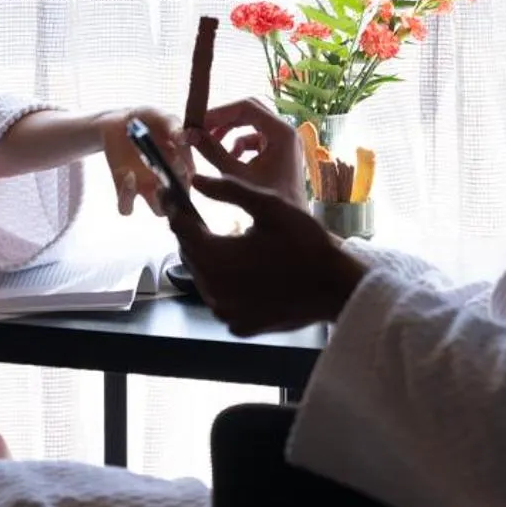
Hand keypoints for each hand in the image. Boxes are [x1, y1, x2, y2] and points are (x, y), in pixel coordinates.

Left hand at [101, 108, 190, 215]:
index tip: (180, 166)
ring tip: (153, 183)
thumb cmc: (147, 119)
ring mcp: (146, 188)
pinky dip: (127, 197)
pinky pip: (126, 207)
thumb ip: (173, 126)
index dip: (187, 178)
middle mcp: (168, 181)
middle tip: (169, 177)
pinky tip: (128, 175)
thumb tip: (184, 138)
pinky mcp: (124, 190)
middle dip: (179, 194)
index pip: (192, 181)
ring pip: (159, 211)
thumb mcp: (161, 117)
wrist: (119, 121)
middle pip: (181, 201)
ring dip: (159, 202)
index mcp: (182, 165)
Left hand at [165, 169, 365, 334]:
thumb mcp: (269, 206)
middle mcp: (215, 291)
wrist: (337, 288)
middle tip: (191, 210)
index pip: (181, 229)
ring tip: (214, 236)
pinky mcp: (239, 325)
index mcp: (218, 259)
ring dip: (204, 256)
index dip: (173, 206)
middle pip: (188, 254)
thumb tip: (195, 180)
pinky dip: (221, 281)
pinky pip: (219, 298)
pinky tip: (235, 267)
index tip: (168, 190)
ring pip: (202, 278)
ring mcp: (226, 312)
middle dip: (189, 231)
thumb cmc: (307, 243)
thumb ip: (228, 190)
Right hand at [193, 98, 308, 205]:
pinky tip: (229, 158)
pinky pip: (255, 139)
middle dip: (224, 120)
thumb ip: (213, 153)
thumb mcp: (236, 175)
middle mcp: (285, 132)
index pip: (246, 107)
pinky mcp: (280, 152)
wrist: (293, 224)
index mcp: (281, 132)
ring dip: (230, 132)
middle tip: (202, 129)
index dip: (220, 112)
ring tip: (211, 144)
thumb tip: (190, 134)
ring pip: (251, 124)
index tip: (199, 122)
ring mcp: (284, 142)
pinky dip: (240, 144)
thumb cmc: (269, 202)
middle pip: (249, 111)